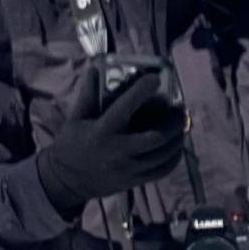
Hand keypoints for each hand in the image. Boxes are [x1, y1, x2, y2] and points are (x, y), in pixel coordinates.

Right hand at [36, 67, 186, 212]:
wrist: (67, 181)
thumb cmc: (71, 144)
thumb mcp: (75, 119)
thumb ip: (88, 95)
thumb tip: (95, 68)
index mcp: (102, 131)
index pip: (126, 107)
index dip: (143, 90)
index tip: (156, 79)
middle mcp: (117, 150)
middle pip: (156, 137)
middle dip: (173, 122)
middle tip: (180, 110)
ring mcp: (127, 169)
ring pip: (163, 155)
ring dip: (177, 138)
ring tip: (181, 125)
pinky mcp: (133, 180)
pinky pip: (161, 170)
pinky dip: (173, 158)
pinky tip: (175, 146)